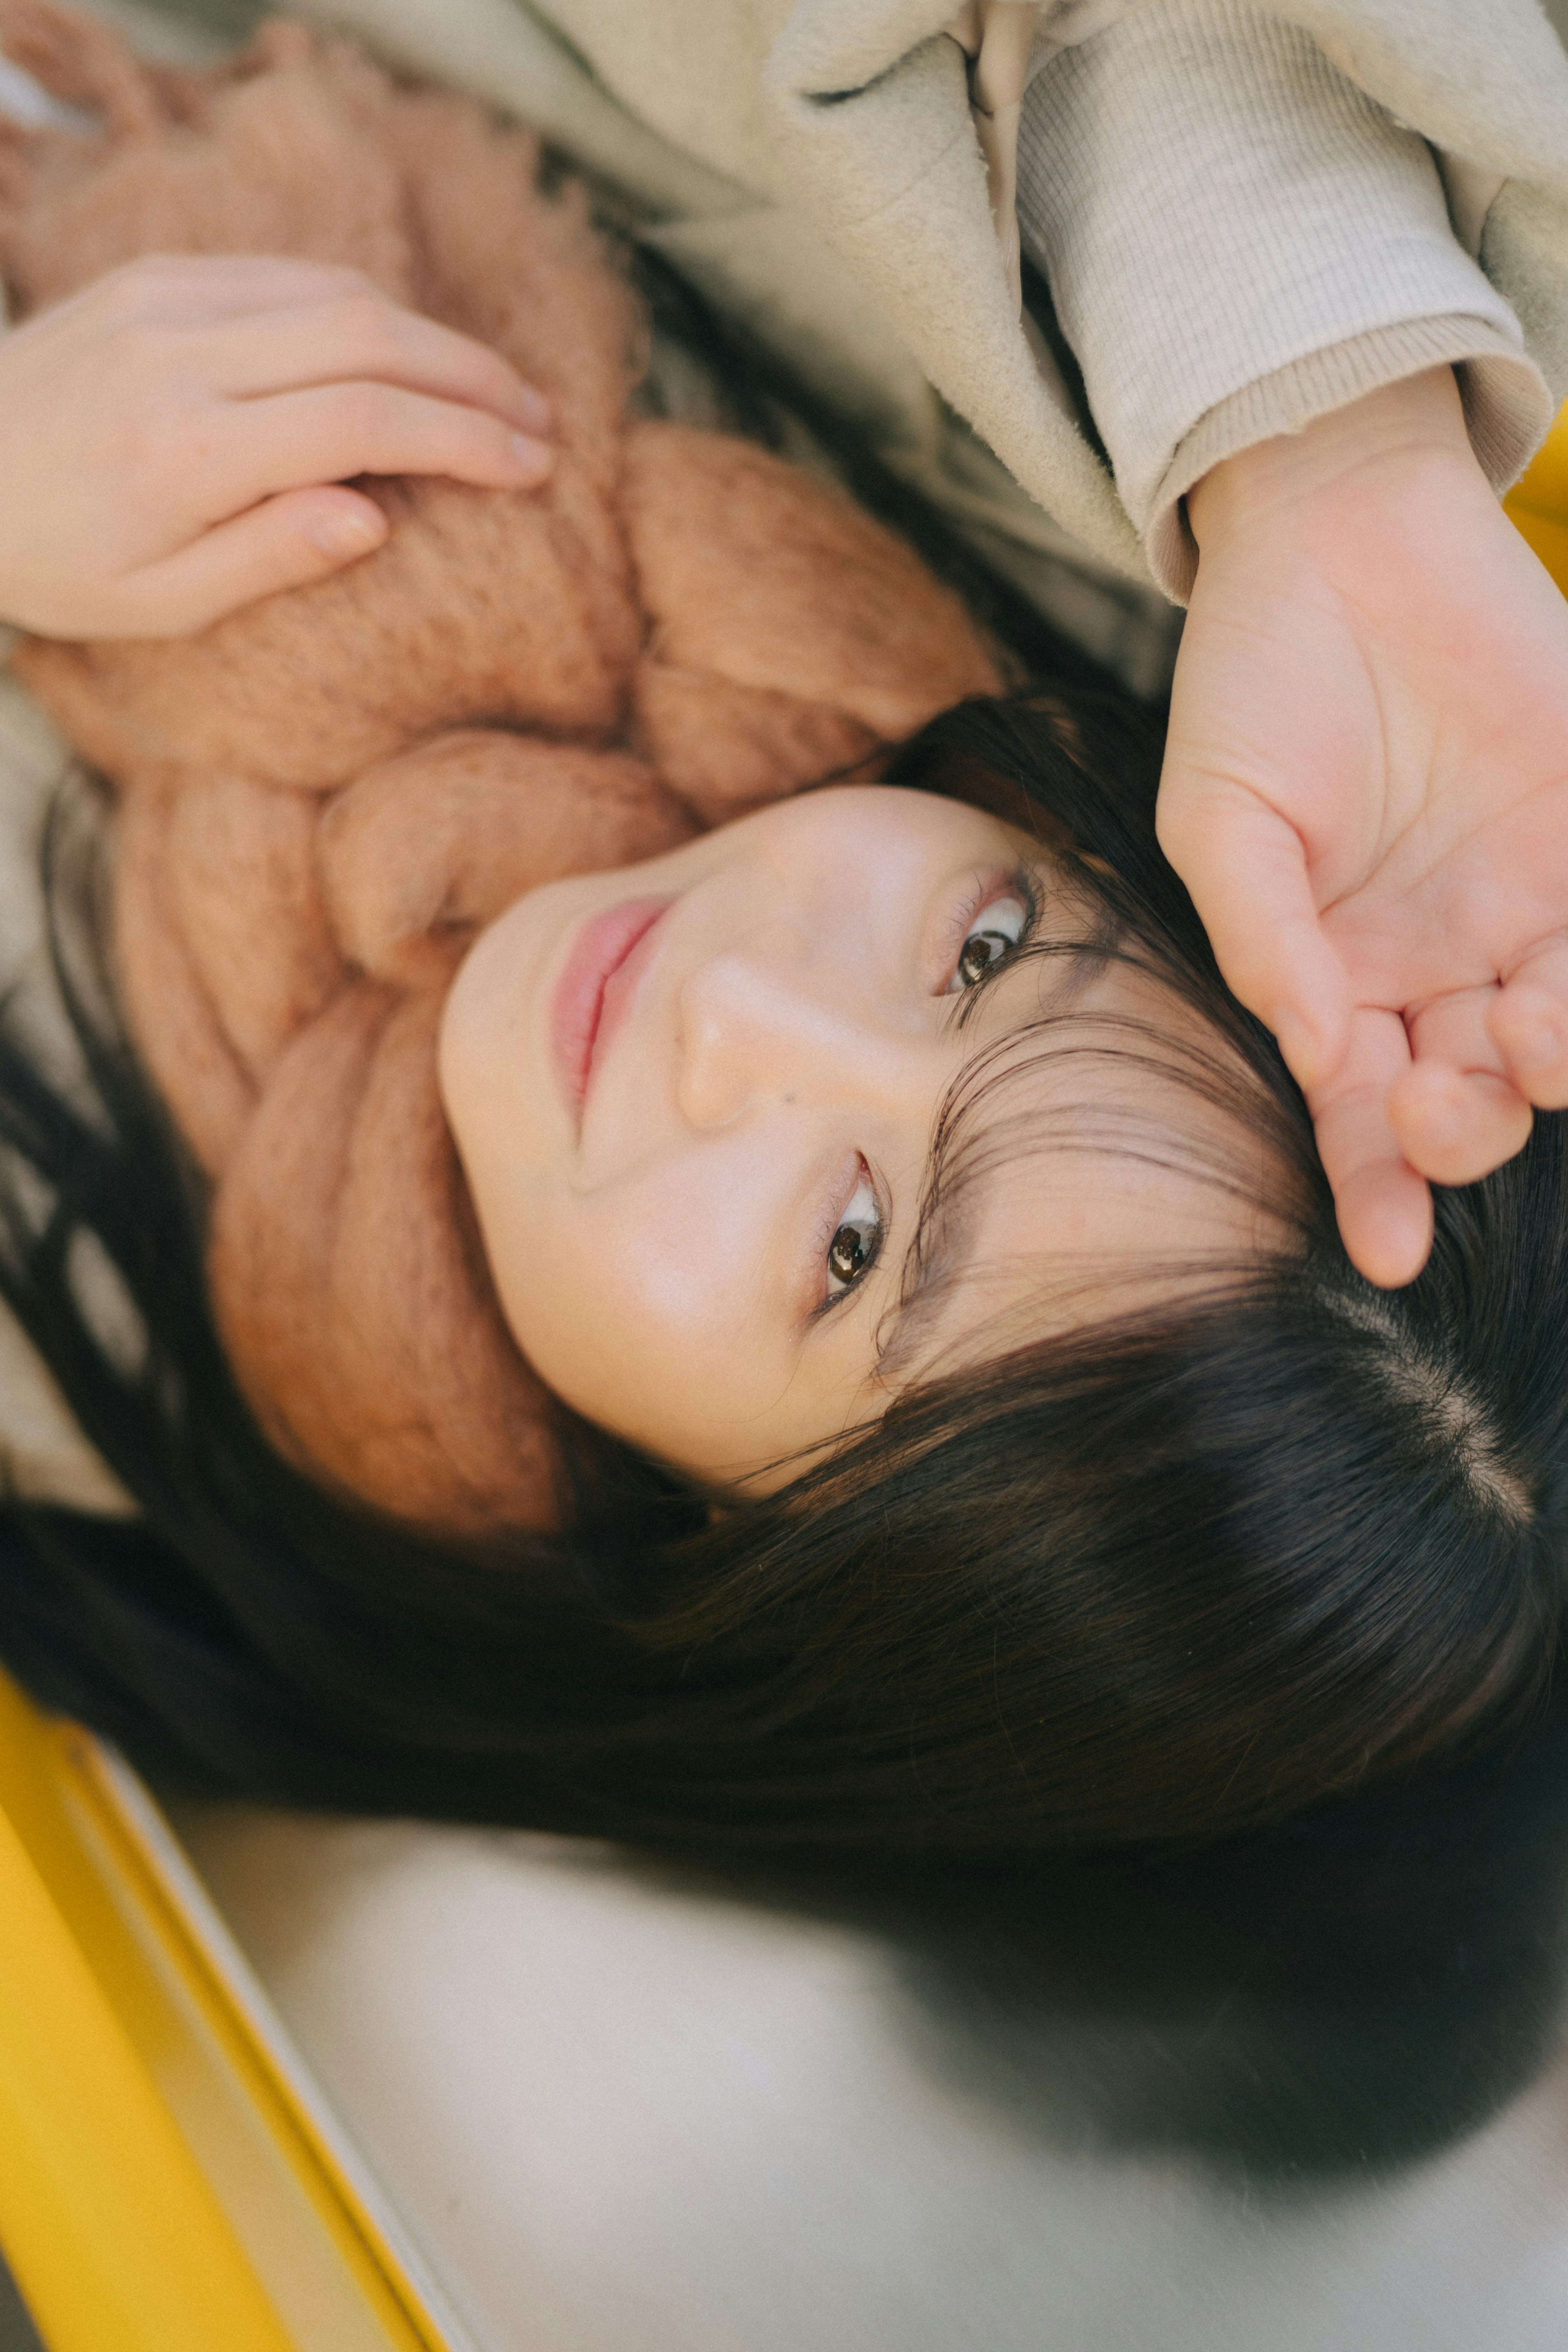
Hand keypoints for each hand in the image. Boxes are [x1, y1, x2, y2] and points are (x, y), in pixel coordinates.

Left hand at [0, 253, 553, 638]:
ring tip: (492, 390)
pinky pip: (283, 276)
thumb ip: (269, 557)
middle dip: (472, 376)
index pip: (362, 420)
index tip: (531, 466)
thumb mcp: (158, 601)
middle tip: (541, 421)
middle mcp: (179, 357)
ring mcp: (165, 300)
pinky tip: (406, 353)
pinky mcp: (155, 275)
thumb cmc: (53, 559)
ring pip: (334, 292)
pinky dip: (363, 309)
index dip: (463, 437)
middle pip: (366, 335)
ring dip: (430, 337)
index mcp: (186, 452)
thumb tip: (376, 515)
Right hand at [1158, 367, 1567, 1286]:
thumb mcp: (1219, 819)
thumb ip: (1265, 940)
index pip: (1364, 1111)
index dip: (1378, 1186)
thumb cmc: (1253, 682)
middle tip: (1440, 1103)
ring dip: (1544, 1068)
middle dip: (1462, 1133)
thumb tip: (1313, 1056)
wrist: (1340, 531)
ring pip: (1552, 1035)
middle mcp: (1437, 964)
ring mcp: (1522, 904)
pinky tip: (1559, 1000)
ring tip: (1520, 1032)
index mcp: (1341, 980)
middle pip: (1467, 1095)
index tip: (1388, 1251)